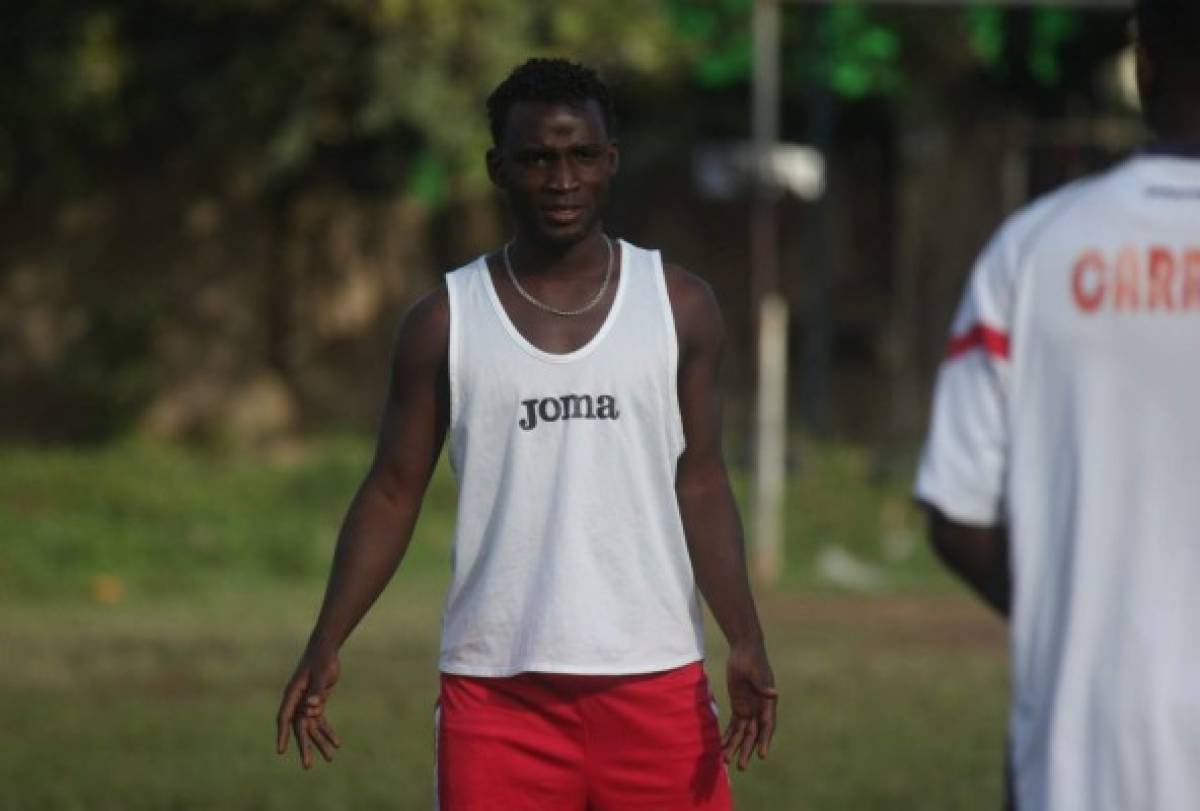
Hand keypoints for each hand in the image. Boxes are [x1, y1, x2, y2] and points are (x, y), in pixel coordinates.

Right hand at [275, 647, 341, 768]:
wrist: (326, 650)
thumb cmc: (321, 660)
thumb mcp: (321, 674)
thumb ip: (317, 691)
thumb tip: (312, 709)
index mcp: (293, 694)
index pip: (284, 717)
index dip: (282, 735)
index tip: (280, 751)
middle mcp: (297, 701)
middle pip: (299, 728)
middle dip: (304, 747)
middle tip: (308, 766)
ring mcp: (306, 703)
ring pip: (311, 728)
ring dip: (320, 742)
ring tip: (330, 758)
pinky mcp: (316, 703)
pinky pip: (320, 721)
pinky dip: (328, 731)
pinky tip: (337, 743)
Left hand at [721, 641, 776, 770]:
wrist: (744, 650)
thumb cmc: (752, 660)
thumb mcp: (756, 672)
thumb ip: (763, 685)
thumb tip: (774, 693)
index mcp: (767, 703)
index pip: (767, 726)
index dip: (765, 741)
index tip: (762, 755)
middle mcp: (759, 709)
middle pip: (753, 735)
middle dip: (747, 750)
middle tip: (740, 766)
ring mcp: (749, 709)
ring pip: (743, 733)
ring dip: (735, 746)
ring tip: (726, 761)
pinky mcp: (739, 706)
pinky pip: (734, 725)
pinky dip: (729, 735)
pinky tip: (722, 746)